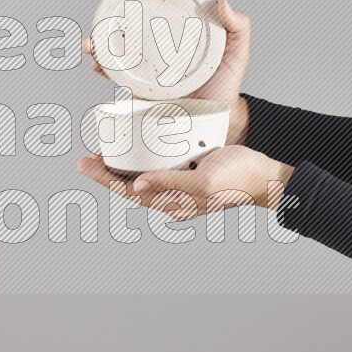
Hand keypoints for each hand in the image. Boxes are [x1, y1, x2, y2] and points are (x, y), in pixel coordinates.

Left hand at [77, 146, 293, 220]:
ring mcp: (180, 188)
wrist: (264, 176)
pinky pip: (158, 168)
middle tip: (86, 159)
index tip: (86, 165)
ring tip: (105, 154)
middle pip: (130, 187)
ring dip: (122, 167)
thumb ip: (171, 184)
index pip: (129, 192)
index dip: (105, 179)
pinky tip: (137, 149)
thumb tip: (138, 185)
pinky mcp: (188, 174)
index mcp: (173, 203)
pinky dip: (142, 159)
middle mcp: (173, 198)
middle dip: (107, 173)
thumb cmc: (239, 180)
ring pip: (142, 179)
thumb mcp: (203, 182)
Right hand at [82, 0, 251, 145]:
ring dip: (100, 52)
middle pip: (125, 41)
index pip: (150, 23)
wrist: (220, 124)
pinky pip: (120, 87)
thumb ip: (238, 29)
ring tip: (92, 48)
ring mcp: (147, 78)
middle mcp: (156, 59)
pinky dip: (106, 77)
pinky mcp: (142, 99)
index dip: (132, 12)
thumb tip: (224, 3)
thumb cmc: (226, 88)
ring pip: (117, 62)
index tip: (120, 4)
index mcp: (174, 43)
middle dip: (105, 33)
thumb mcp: (236, 55)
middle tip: (97, 31)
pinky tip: (99, 69)